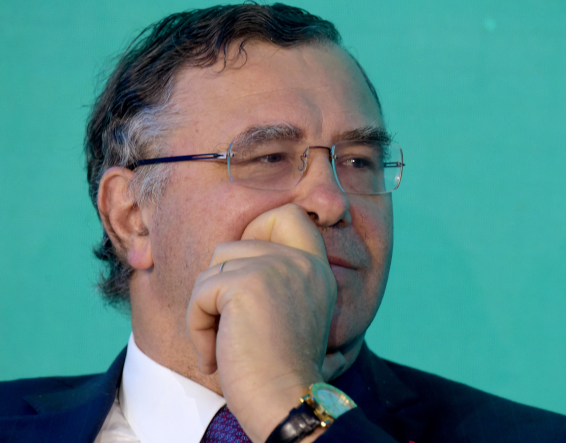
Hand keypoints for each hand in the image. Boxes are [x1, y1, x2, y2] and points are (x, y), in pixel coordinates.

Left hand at [186, 204, 336, 441]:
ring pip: (213, 268)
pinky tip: (217, 356)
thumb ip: (276, 278)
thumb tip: (227, 258)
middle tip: (232, 326)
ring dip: (207, 309)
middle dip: (220, 287)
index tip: (251, 281)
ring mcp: (276, 267)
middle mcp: (301, 261)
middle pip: (233, 244)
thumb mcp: (292, 312)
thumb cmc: (280, 369)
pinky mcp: (246, 283)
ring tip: (226, 343)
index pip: (288, 214)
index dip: (260, 232)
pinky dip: (198, 328)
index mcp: (316, 267)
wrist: (284, 402)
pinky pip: (200, 293)